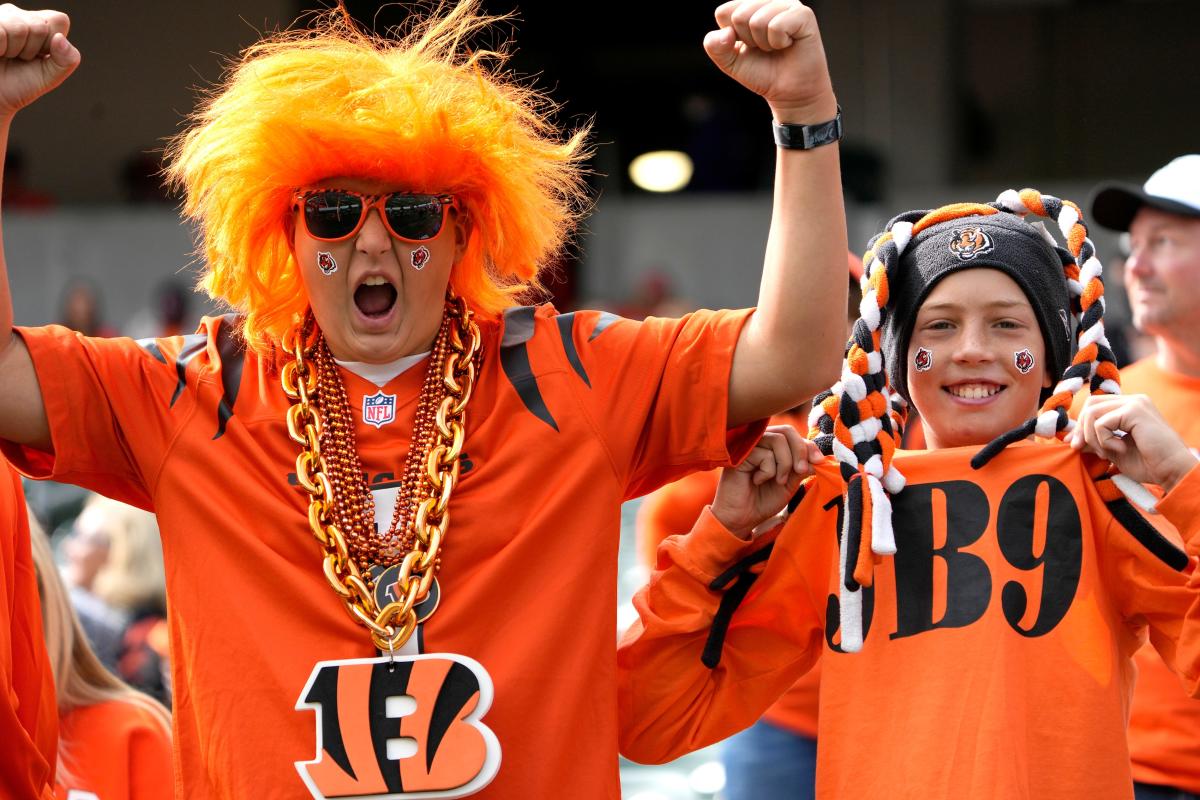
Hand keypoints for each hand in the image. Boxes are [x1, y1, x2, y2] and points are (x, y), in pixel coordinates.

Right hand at [0, 6, 77, 119]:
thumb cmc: (18, 84)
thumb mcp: (50, 76)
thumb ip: (66, 60)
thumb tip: (60, 38)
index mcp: (41, 25)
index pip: (59, 20)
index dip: (51, 43)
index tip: (38, 56)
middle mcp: (20, 16)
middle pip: (39, 25)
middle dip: (31, 49)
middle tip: (18, 58)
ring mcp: (2, 16)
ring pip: (19, 28)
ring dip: (13, 49)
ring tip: (5, 55)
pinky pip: (0, 32)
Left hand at [704, 0, 835, 121]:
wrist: (790, 92)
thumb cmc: (762, 72)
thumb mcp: (730, 62)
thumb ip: (715, 47)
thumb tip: (725, 33)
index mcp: (749, 5)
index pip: (723, 12)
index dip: (732, 37)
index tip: (748, 46)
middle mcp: (768, 0)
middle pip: (739, 15)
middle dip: (748, 41)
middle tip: (765, 48)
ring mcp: (787, 4)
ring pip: (757, 21)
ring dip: (764, 44)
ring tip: (776, 47)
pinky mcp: (803, 14)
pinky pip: (776, 26)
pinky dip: (778, 43)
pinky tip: (788, 44)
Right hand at [711, 424, 823, 538]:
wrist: (743, 518)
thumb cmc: (763, 500)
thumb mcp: (790, 482)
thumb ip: (802, 467)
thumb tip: (820, 457)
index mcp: (771, 446)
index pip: (793, 435)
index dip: (808, 446)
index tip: (819, 461)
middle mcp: (759, 442)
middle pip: (786, 431)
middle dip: (800, 451)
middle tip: (801, 471)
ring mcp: (748, 446)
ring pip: (778, 441)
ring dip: (784, 464)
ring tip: (778, 481)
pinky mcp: (740, 454)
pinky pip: (765, 454)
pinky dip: (768, 471)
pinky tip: (757, 481)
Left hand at [1069, 394, 1198, 492]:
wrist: (1173, 471)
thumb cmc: (1149, 464)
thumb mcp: (1113, 451)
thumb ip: (1094, 441)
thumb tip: (1071, 438)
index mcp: (1130, 407)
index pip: (1095, 405)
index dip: (1081, 424)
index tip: (1075, 444)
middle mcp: (1133, 400)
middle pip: (1090, 404)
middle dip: (1081, 429)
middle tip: (1082, 449)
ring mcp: (1135, 403)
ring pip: (1092, 412)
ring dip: (1092, 437)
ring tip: (1107, 452)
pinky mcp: (1135, 411)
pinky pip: (1102, 423)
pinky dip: (1104, 440)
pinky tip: (1121, 449)